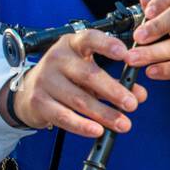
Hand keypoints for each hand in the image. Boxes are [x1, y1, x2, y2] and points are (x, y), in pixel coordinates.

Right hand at [2, 30, 147, 137]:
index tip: (126, 55)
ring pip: (79, 99)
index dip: (108, 45)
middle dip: (113, 91)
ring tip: (123, 123)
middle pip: (88, 75)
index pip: (90, 39)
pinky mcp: (38, 102)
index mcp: (72, 44)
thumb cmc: (67, 77)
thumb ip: (116, 81)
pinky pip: (64, 116)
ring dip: (104, 113)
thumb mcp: (90, 72)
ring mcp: (45, 80)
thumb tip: (140, 95)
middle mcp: (57, 58)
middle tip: (132, 104)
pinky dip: (82, 126)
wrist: (28, 91)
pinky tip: (98, 131)